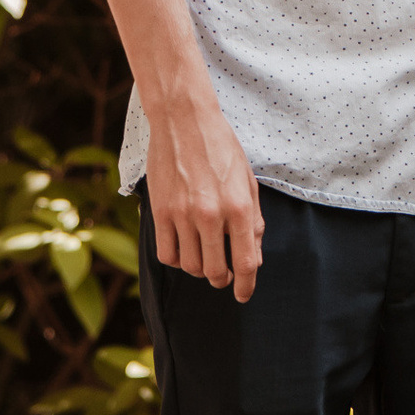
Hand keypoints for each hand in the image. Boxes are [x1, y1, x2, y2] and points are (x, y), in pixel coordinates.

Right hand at [146, 93, 264, 299]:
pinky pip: (166, 254)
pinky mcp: (160, 212)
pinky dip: (176, 259)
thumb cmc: (221, 148)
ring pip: (190, 266)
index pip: (246, 262)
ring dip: (199, 269)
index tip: (244, 294)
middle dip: (222, 280)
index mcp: (239, 207)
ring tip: (204, 256)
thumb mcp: (248, 181)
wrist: (184, 120)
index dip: (247, 285)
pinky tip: (183, 247)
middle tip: (223, 275)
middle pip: (215, 271)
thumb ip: (253, 221)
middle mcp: (211, 215)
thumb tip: (255, 256)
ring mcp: (182, 215)